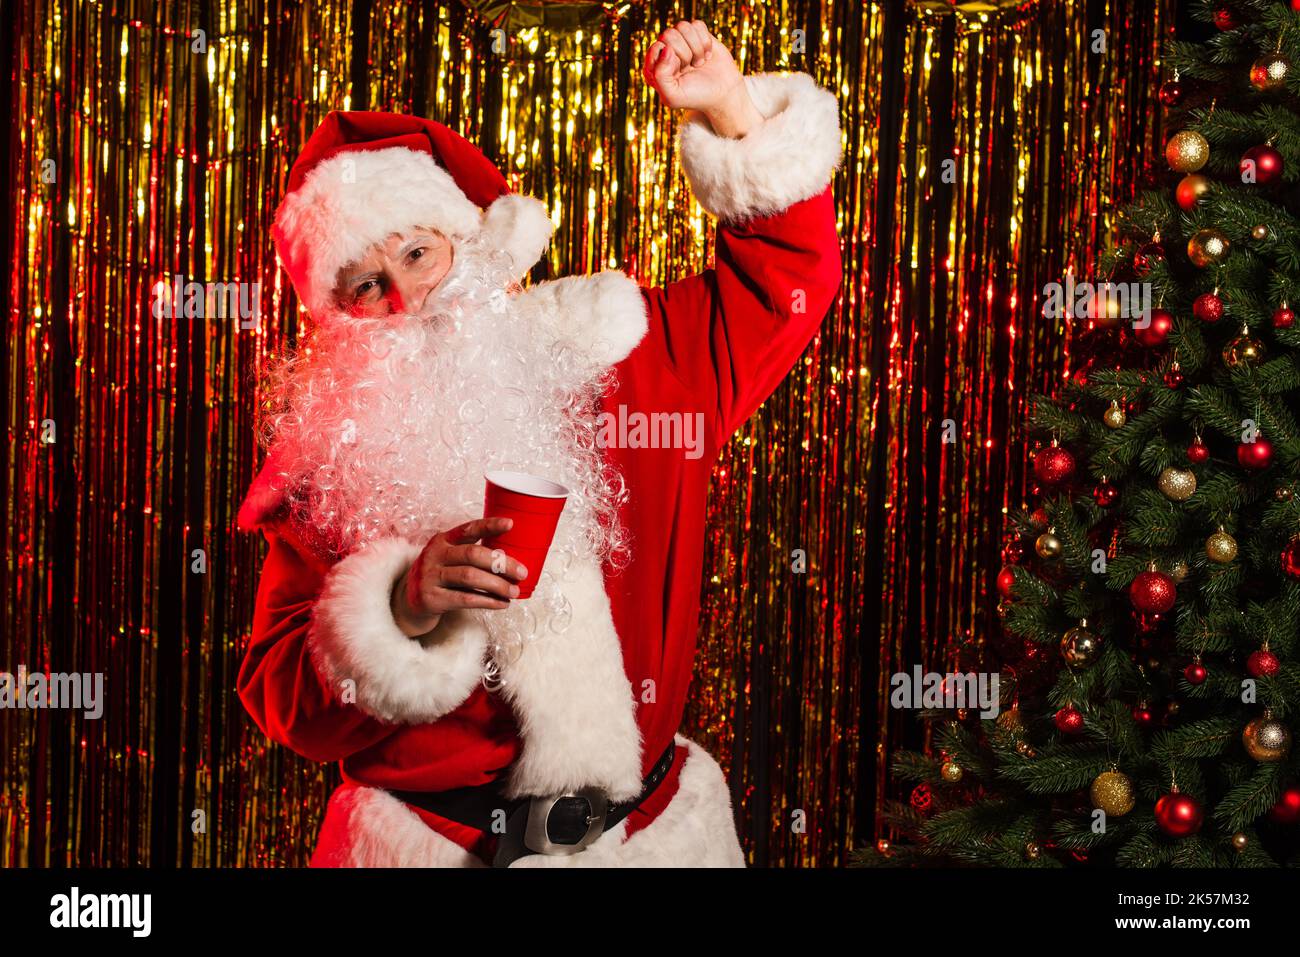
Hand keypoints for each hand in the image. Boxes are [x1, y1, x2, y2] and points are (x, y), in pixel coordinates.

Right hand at [390, 517, 529, 637]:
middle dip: (501, 563)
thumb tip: (513, 560)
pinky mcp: (430, 598)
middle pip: (473, 554)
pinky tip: (502, 603)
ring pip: (470, 577)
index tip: (511, 524)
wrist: (409, 602)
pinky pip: (465, 599)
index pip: (468, 529)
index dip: (489, 525)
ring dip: (497, 585)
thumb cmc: (440, 576)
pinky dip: (488, 601)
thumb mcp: (448, 558)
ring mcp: (430, 576)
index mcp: (442, 540)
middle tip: (522, 573)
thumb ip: (471, 554)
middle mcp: (434, 555)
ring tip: (514, 591)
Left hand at [643, 20, 762, 136]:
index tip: (679, 73)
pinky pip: (697, 24)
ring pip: (683, 26)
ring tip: (698, 63)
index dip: (670, 60)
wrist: (723, 92)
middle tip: (690, 68)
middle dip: (684, 54)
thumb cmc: (696, 96)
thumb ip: (659, 76)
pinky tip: (706, 55)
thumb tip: (667, 48)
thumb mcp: (673, 96)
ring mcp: (681, 41)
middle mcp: (665, 51)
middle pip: (669, 34)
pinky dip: (705, 41)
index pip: (656, 48)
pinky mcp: (697, 34)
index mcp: (653, 67)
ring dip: (696, 48)